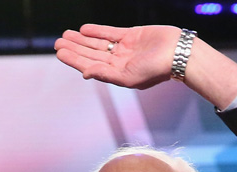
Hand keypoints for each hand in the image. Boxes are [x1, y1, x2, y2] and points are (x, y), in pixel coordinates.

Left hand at [54, 24, 181, 89]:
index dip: (74, 59)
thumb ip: (105, 74)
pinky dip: (97, 31)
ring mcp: (125, 48)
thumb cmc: (156, 70)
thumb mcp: (128, 77)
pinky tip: (84, 29)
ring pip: (97, 43)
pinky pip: (110, 32)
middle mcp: (118, 62)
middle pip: (91, 54)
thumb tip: (85, 74)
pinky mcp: (132, 35)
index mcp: (116, 74)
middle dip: (74, 48)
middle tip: (57, 43)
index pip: (90, 65)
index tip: (60, 53)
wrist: (178, 53)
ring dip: (82, 39)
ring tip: (66, 35)